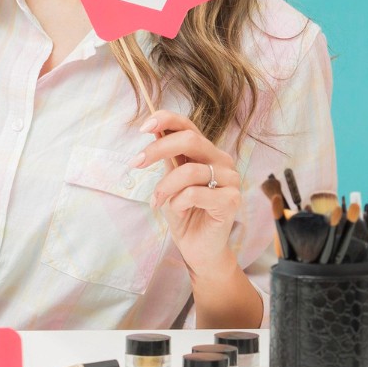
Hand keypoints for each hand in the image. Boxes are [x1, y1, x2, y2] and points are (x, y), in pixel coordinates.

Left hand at [129, 110, 242, 280]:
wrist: (197, 246)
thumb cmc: (183, 211)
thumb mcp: (169, 180)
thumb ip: (167, 156)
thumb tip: (152, 128)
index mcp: (205, 152)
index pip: (188, 126)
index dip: (166, 120)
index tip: (142, 127)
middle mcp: (221, 161)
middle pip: (190, 140)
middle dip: (157, 149)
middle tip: (136, 163)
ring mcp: (230, 180)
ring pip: (189, 171)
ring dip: (165, 187)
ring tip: (158, 201)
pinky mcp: (232, 200)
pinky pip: (196, 193)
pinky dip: (178, 202)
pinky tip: (178, 210)